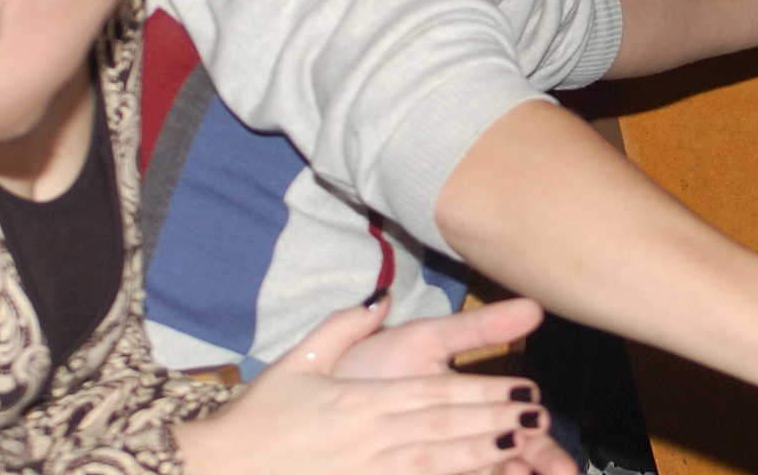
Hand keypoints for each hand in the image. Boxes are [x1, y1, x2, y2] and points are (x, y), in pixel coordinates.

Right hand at [180, 302, 572, 474]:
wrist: (218, 469)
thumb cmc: (258, 420)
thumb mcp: (297, 362)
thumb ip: (342, 327)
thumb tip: (379, 299)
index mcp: (361, 402)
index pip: (436, 394)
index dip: (483, 393)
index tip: (520, 388)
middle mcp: (372, 438)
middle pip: (447, 428)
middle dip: (497, 422)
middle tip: (539, 416)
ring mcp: (368, 472)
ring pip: (438, 462)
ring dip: (483, 455)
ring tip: (524, 446)